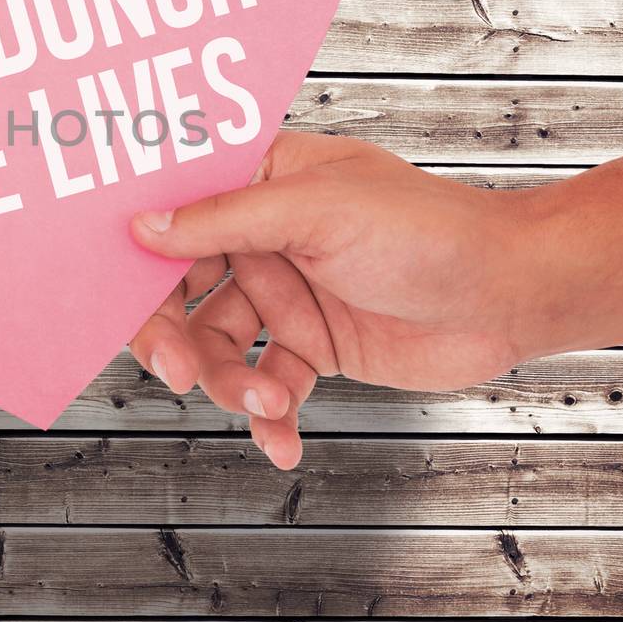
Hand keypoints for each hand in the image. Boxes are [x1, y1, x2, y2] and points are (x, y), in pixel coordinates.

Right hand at [127, 134, 538, 469]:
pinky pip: (266, 384)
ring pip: (219, 345)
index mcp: (258, 180)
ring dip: (233, 381)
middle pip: (181, 290)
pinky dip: (268, 416)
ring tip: (267, 400)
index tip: (111, 296)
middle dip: (174, 335)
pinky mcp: (311, 345)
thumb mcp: (318, 212)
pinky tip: (281, 440)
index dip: (137, 255)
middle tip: (178, 370)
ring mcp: (284, 293)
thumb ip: (225, 219)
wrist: (511, 295)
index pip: (172, 214)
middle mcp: (261, 235)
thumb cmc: (430, 229)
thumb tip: (144, 227)